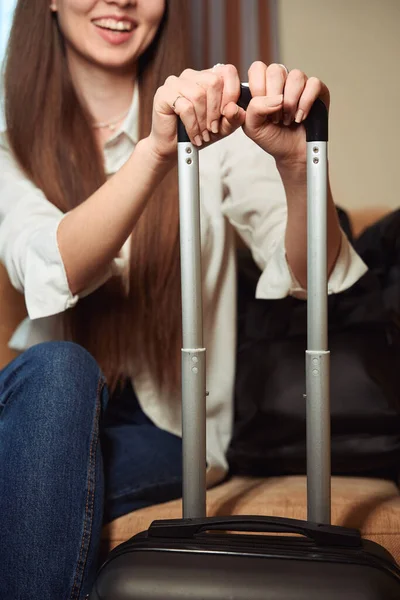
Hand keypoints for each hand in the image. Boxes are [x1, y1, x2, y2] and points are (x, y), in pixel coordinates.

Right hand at [147, 64, 285, 162]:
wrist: (174, 149)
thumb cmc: (199, 134)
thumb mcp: (224, 127)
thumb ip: (236, 117)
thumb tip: (238, 108)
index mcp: (208, 77)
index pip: (227, 72)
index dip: (231, 94)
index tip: (228, 115)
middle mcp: (192, 75)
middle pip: (213, 82)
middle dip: (217, 110)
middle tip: (213, 129)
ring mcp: (175, 82)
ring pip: (199, 94)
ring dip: (203, 120)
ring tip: (203, 134)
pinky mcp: (163, 94)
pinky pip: (184, 106)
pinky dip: (192, 125)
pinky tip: (194, 136)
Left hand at [243, 62, 329, 165]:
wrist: (290, 152)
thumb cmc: (272, 137)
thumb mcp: (252, 127)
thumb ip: (253, 109)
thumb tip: (275, 98)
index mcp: (262, 85)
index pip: (257, 68)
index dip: (258, 88)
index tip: (261, 111)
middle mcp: (281, 81)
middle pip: (276, 70)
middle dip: (274, 98)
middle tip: (275, 118)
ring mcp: (299, 84)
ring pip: (295, 76)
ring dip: (290, 102)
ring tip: (288, 119)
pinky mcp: (317, 90)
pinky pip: (313, 84)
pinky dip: (305, 103)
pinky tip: (301, 116)